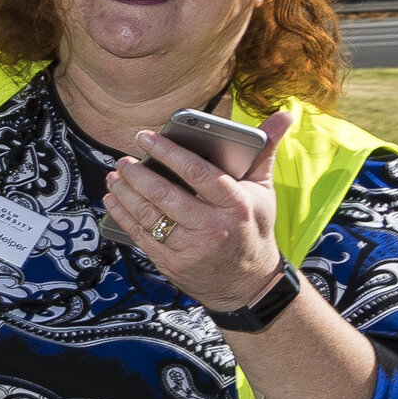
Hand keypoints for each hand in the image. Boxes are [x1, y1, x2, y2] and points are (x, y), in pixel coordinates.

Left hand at [101, 106, 293, 312]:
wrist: (248, 283)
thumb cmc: (254, 228)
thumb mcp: (262, 191)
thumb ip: (265, 152)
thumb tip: (284, 115)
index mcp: (235, 204)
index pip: (197, 172)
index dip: (168, 152)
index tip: (146, 136)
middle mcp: (212, 227)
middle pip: (166, 195)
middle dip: (138, 174)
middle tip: (124, 159)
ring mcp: (190, 248)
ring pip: (149, 215)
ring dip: (126, 193)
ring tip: (116, 175)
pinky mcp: (172, 264)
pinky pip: (141, 236)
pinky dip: (122, 216)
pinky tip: (113, 200)